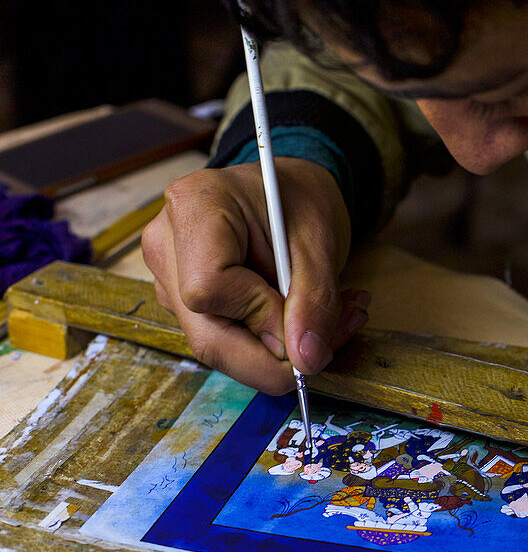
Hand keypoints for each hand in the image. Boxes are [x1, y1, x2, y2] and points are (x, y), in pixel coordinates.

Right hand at [142, 158, 370, 393]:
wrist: (286, 190)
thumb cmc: (299, 200)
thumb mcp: (320, 241)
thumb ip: (314, 301)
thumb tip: (306, 361)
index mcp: (195, 208)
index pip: (209, 289)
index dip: (261, 318)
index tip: (307, 321)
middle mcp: (168, 245)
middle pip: (207, 334)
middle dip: (278, 354)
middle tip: (332, 340)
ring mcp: (170, 277)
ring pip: (220, 345)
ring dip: (284, 349)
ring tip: (335, 317)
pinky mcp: (185, 301)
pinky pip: (227, 340)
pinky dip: (274, 342)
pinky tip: (306, 319)